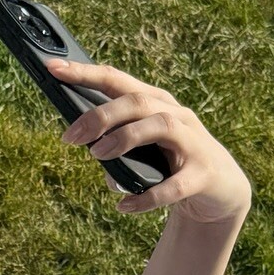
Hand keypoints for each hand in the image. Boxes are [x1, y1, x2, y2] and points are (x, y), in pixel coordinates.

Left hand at [45, 56, 251, 223]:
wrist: (220, 190)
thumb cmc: (169, 164)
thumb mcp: (138, 151)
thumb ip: (112, 146)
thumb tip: (89, 151)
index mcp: (155, 104)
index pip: (117, 80)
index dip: (85, 73)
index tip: (53, 68)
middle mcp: (176, 115)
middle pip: (137, 101)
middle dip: (100, 116)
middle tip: (70, 137)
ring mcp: (193, 142)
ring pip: (160, 126)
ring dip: (124, 139)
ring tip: (98, 156)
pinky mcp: (203, 175)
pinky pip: (174, 185)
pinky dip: (148, 197)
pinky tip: (125, 205)